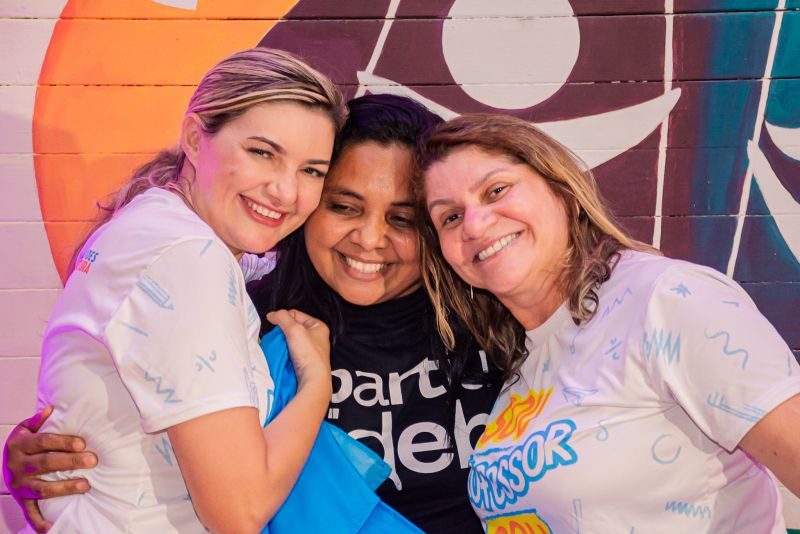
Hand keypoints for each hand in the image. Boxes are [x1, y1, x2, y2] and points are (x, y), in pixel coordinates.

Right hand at [2, 406, 97, 532]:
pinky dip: (40, 522)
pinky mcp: (22, 500)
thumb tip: (50, 408)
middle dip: (71, 462)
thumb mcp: (25, 429)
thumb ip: (37, 420)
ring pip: (42, 488)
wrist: (3, 463)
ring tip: (86, 485)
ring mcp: (20, 485)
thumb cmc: (23, 444)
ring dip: (65, 487)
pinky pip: (30, 513)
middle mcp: (17, 466)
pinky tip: (53, 526)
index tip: (83, 443)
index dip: (63, 442)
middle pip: (46, 463)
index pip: (44, 442)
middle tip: (92, 460)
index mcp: (20, 446)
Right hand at [266, 309, 330, 388]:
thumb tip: (271, 315)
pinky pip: (290, 351)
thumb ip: (282, 317)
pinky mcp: (304, 361)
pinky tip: (279, 354)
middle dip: (282, 331)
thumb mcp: (294, 329)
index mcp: (318, 326)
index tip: (274, 323)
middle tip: (275, 337)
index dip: (284, 317)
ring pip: (290, 340)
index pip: (296, 314)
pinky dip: (283, 352)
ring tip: (276, 345)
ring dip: (281, 342)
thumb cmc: (308, 353)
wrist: (312, 380)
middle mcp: (316, 337)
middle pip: (293, 328)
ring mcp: (310, 350)